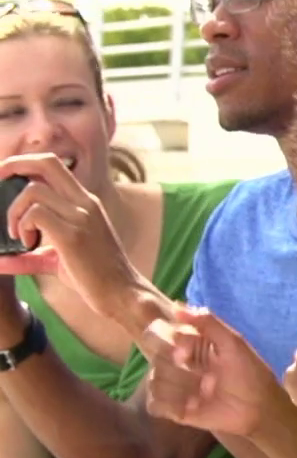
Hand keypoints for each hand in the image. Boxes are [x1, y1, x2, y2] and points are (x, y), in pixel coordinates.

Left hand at [0, 154, 135, 298]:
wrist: (123, 294)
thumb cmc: (95, 278)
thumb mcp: (60, 260)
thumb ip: (31, 256)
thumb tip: (0, 261)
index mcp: (85, 203)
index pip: (53, 166)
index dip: (24, 165)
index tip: (3, 178)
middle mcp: (85, 203)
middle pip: (46, 162)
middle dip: (14, 165)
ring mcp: (81, 217)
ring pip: (33, 190)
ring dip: (15, 211)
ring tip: (19, 235)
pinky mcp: (73, 235)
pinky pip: (36, 214)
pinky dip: (23, 225)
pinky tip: (27, 243)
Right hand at [138, 307, 281, 436]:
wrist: (258, 409)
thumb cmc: (250, 374)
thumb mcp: (233, 343)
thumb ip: (208, 322)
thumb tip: (176, 306)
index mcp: (188, 343)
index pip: (157, 332)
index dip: (167, 343)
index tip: (186, 354)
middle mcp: (176, 361)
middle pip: (155, 357)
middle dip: (179, 370)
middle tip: (204, 379)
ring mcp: (173, 385)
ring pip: (154, 380)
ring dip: (180, 389)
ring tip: (203, 394)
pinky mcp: (172, 408)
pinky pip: (154, 404)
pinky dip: (170, 406)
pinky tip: (191, 407)